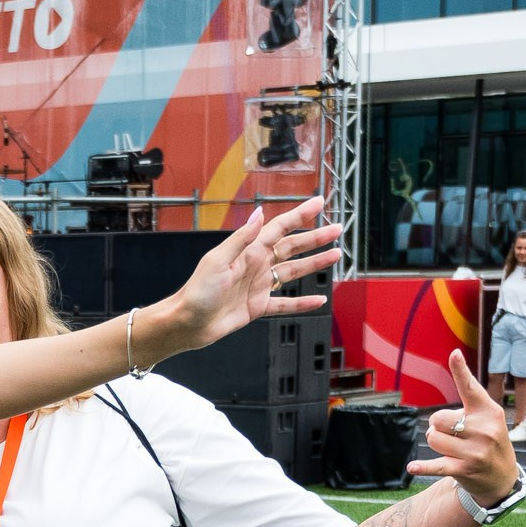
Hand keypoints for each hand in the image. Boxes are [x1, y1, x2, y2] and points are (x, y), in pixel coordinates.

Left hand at [160, 199, 341, 353]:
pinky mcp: (257, 307)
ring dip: (314, 263)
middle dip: (316, 237)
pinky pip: (285, 303)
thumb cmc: (197, 292)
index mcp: (248, 251)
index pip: (280, 227)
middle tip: (338, 228)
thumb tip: (259, 214)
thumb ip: (241, 239)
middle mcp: (256, 265)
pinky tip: (319, 300)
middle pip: (292, 247)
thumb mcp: (218, 261)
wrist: (187, 323)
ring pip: (293, 271)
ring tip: (336, 255)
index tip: (319, 203)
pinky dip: (303, 303)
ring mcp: (258, 286)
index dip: (300, 214)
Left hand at [406, 351, 519, 504]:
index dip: (460, 371)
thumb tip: (434, 421)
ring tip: (452, 448)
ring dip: (436, 442)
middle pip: (437, 418)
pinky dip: (422, 467)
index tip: (454, 354)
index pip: (471, 388)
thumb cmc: (489, 440)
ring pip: (432, 438)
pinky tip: (412, 467)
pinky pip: (435, 464)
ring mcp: (474, 451)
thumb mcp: (488, 419)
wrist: (502, 477)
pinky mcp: (464, 469)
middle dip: (438, 426)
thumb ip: (467, 408)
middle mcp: (483, 429)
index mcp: (489, 411)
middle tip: (453, 434)